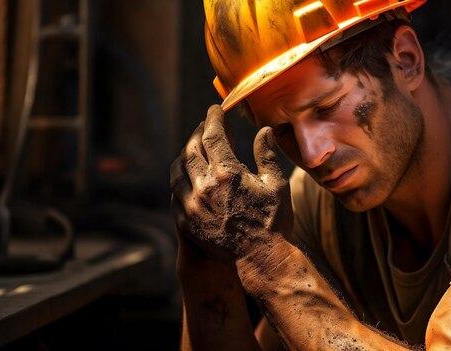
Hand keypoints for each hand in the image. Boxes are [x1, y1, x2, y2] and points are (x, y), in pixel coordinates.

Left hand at [170, 105, 292, 260]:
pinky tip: (189, 175)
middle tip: (206, 126)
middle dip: (198, 132)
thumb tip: (264, 130)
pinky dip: (180, 178)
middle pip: (191, 148)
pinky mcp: (185, 221)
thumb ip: (267, 154)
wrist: (260, 259)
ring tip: (194, 148)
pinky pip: (175, 192)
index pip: (212, 134)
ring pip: (178, 169)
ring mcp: (191, 205)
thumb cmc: (273, 222)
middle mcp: (204, 186)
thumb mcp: (276, 185)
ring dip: (185, 154)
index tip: (216, 109)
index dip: (213, 118)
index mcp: (227, 173)